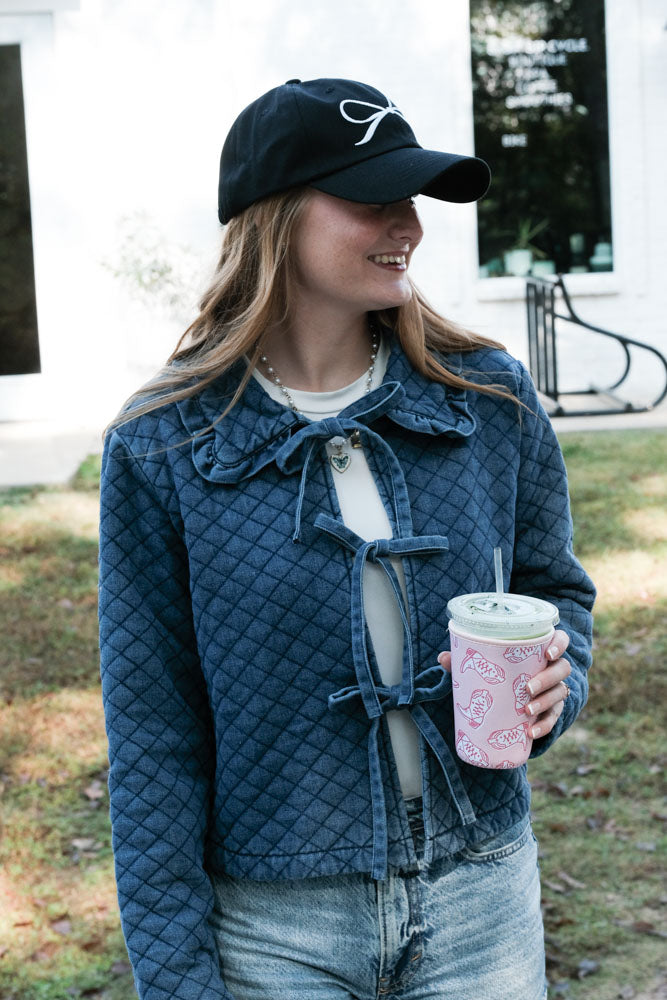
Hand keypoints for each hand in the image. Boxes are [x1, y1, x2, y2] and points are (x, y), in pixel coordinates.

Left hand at [437, 628, 571, 739]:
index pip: (560, 640)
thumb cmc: (500, 672)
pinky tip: (531, 732)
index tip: (547, 653)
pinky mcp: (552, 710)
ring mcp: (555, 689)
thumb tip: (443, 657)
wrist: (509, 698)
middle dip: (546, 679)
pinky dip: (544, 726)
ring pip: (559, 693)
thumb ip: (467, 660)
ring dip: (545, 702)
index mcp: (540, 650)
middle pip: (562, 669)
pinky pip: (554, 718)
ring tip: (527, 711)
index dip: (558, 644)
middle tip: (527, 688)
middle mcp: (553, 668)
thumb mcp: (485, 665)